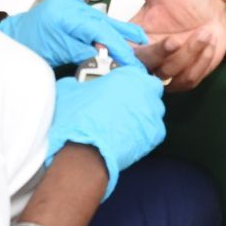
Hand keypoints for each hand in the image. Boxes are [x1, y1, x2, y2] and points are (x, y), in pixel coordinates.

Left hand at [0, 0, 145, 68]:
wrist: (12, 41)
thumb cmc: (28, 47)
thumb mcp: (59, 53)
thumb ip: (85, 53)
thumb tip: (107, 59)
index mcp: (66, 13)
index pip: (101, 30)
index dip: (119, 46)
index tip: (131, 60)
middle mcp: (69, 6)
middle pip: (105, 21)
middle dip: (125, 37)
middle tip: (144, 47)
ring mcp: (70, 7)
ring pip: (101, 20)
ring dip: (118, 33)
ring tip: (137, 42)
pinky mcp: (70, 11)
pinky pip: (93, 21)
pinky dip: (105, 31)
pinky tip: (116, 38)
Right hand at [44, 66, 164, 197]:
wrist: (84, 152)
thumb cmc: (76, 119)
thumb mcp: (68, 90)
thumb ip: (78, 83)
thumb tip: (75, 85)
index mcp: (127, 75)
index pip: (134, 73)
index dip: (126, 82)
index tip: (117, 90)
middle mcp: (145, 91)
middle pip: (149, 90)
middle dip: (138, 97)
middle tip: (121, 106)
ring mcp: (153, 113)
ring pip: (152, 111)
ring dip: (141, 115)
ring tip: (122, 125)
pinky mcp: (156, 134)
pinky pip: (152, 130)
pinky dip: (142, 134)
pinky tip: (126, 138)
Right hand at [98, 0, 225, 89]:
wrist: (219, 10)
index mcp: (135, 36)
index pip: (117, 47)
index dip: (117, 49)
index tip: (130, 42)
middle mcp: (148, 55)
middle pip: (141, 65)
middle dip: (159, 53)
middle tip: (174, 40)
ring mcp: (166, 68)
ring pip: (166, 73)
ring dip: (187, 53)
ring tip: (203, 32)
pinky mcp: (186, 78)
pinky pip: (186, 79)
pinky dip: (199, 61)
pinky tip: (208, 43)